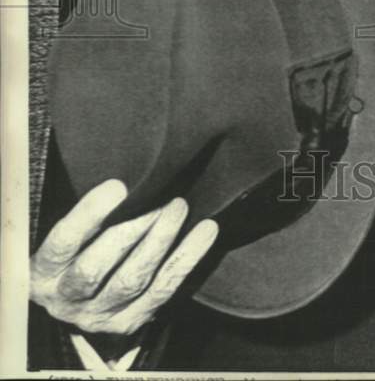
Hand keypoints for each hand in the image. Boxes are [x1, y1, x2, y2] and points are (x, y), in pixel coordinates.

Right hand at [30, 179, 218, 335]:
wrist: (76, 299)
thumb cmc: (74, 249)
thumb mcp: (65, 233)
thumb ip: (84, 214)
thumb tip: (122, 178)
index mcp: (42, 272)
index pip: (63, 244)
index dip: (88, 215)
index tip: (118, 186)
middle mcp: (65, 299)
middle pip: (96, 267)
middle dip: (132, 228)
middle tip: (160, 194)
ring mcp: (98, 315)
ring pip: (132, 280)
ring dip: (160, 240)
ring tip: (180, 206)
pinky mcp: (129, 322)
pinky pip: (163, 290)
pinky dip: (187, 258)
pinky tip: (206, 230)